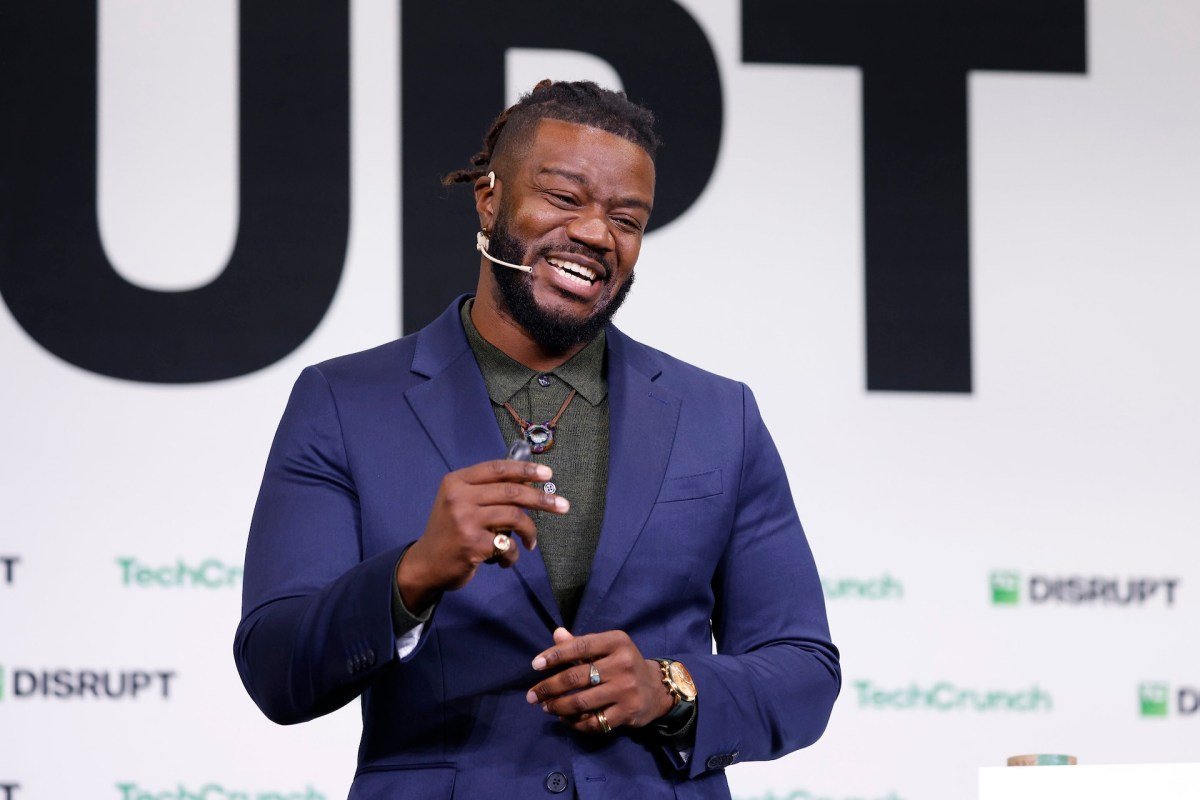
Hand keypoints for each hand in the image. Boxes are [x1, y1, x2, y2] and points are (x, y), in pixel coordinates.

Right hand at [397, 459, 567, 611]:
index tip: (547, 473)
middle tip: (562, 505)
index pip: (497, 468)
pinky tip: (506, 559)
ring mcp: (465, 520)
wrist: (426, 564)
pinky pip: (507, 545)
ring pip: (514, 517)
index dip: (525, 469)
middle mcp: (459, 497)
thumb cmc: (450, 531)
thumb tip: (529, 481)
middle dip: (542, 499)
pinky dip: (513, 554)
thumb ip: (487, 491)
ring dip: (530, 532)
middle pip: (512, 492)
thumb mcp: (460, 502)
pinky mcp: (472, 544)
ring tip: (531, 542)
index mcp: (457, 481)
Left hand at [526, 627, 674, 733]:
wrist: (657, 689)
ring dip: (557, 706)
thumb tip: (557, 634)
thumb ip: (581, 644)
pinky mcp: (627, 712)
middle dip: (548, 687)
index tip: (535, 665)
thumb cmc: (623, 664)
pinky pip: (593, 722)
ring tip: (545, 707)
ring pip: (581, 702)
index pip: (579, 646)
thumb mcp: (607, 647)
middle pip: (576, 677)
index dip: (554, 656)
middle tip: (532, 695)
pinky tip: (565, 719)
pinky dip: (574, 723)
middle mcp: (623, 664)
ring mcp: (626, 690)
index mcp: (617, 641)